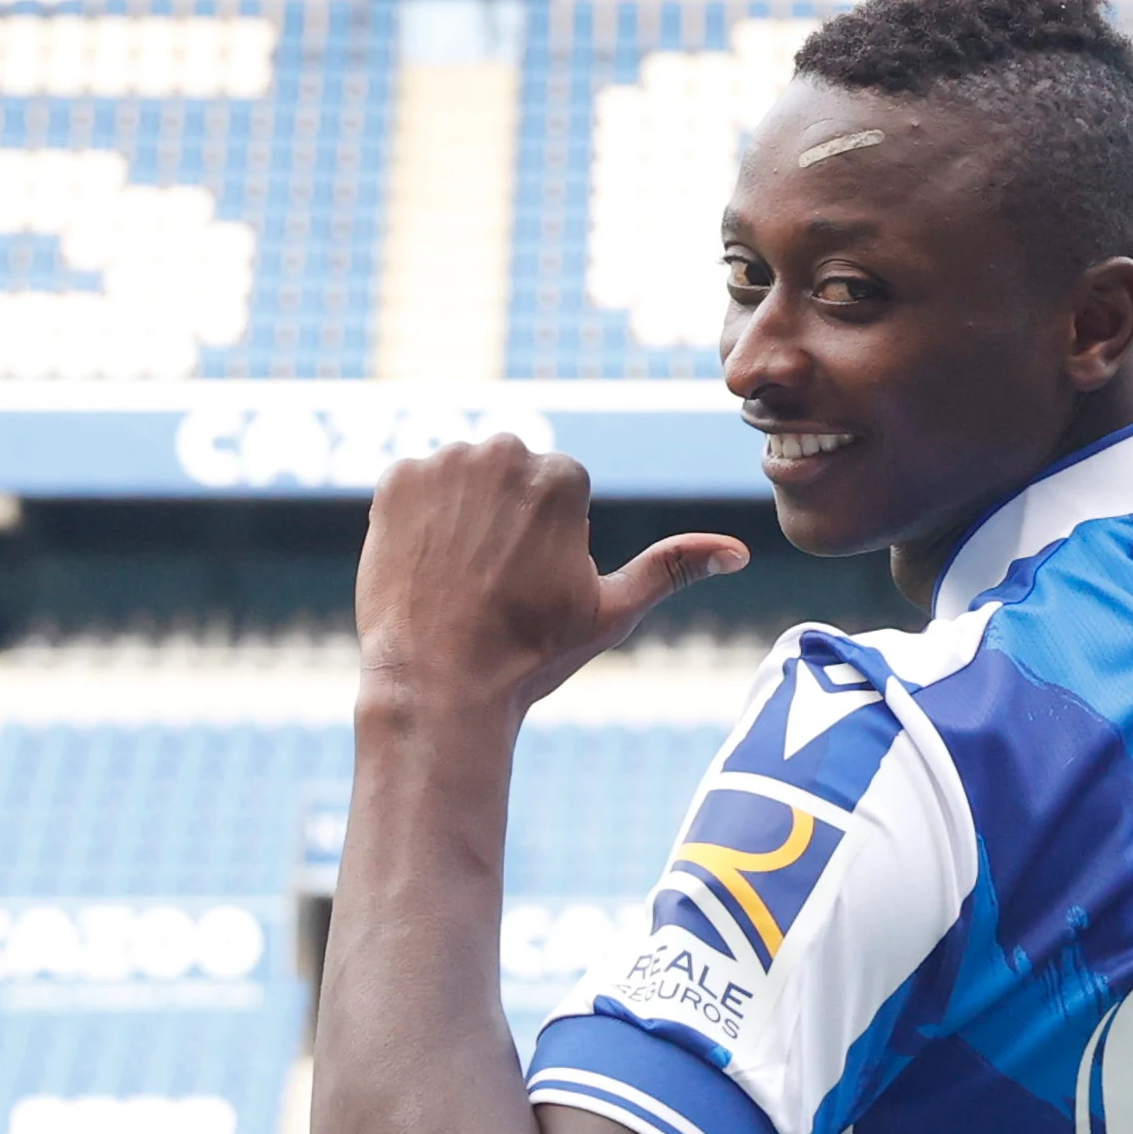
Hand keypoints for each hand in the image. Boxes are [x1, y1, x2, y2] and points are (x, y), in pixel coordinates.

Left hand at [357, 436, 747, 713]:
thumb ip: (672, 568)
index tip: (528, 585)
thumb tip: (738, 552)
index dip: (546, 543)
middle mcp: (502, 452)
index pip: (558, 491)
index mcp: (561, 477)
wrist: (437, 681)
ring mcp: (443, 462)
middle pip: (510, 475)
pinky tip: (425, 564)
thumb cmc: (530, 653)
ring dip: (461, 513)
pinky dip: (418, 517)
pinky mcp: (394, 478)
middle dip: (505, 517)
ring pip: (463, 476)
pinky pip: (414, 483)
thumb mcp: (611, 611)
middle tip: (493, 582)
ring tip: (459, 576)